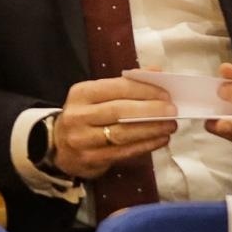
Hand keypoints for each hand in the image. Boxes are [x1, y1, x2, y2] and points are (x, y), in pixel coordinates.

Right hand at [51, 77, 176, 180]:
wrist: (59, 146)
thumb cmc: (85, 116)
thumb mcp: (97, 96)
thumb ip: (125, 85)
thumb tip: (157, 73)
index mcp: (81, 93)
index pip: (116, 88)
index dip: (143, 90)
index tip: (166, 94)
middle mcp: (78, 115)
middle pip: (119, 111)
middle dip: (150, 110)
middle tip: (173, 110)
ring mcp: (83, 139)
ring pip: (123, 133)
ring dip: (151, 129)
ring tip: (171, 125)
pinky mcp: (91, 159)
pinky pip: (124, 152)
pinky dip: (146, 145)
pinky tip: (160, 139)